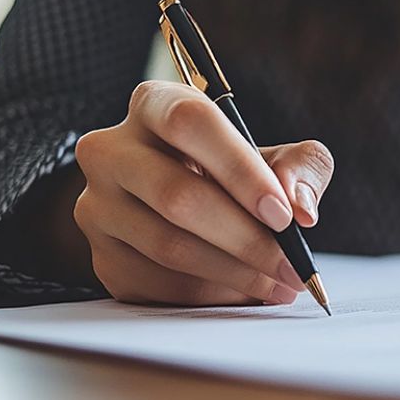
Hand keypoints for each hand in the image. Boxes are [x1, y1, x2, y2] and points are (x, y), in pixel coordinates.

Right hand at [73, 80, 333, 305]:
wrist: (180, 208)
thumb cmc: (232, 172)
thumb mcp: (275, 156)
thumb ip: (301, 168)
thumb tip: (301, 209)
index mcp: (155, 104)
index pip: (190, 123)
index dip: (240, 170)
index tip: (282, 214)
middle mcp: (111, 150)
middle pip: (176, 195)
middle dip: (247, 238)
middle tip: (292, 265)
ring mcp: (98, 207)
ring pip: (169, 247)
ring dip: (236, 273)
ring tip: (280, 283)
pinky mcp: (102, 257)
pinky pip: (159, 284)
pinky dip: (212, 295)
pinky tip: (246, 291)